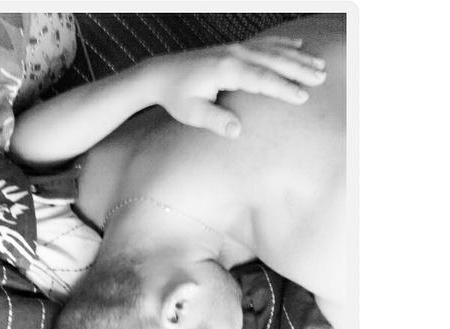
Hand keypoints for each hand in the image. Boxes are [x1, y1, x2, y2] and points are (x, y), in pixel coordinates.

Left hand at [150, 36, 326, 136]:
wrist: (161, 74)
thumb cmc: (176, 97)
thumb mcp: (192, 113)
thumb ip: (215, 121)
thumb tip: (237, 131)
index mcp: (226, 70)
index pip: (262, 79)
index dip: (283, 88)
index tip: (302, 97)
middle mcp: (233, 54)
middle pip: (273, 61)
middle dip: (299, 69)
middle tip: (320, 79)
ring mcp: (234, 49)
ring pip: (272, 50)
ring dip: (297, 57)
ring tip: (318, 66)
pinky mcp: (232, 49)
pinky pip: (263, 44)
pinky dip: (282, 45)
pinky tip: (297, 48)